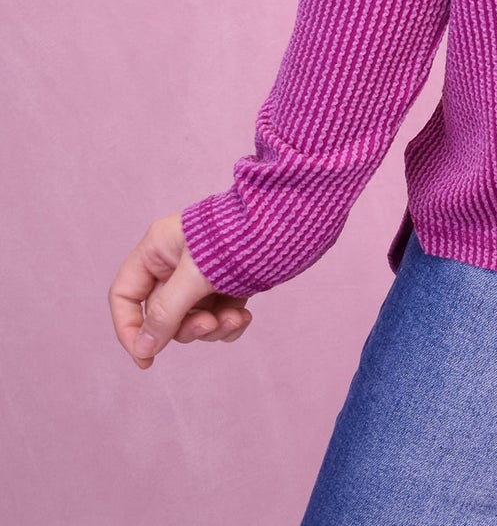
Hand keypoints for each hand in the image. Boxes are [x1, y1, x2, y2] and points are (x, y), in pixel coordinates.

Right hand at [109, 212, 253, 368]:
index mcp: (158, 249)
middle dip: (186, 326)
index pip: (125, 295)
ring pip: (191, 320)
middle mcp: (176, 262)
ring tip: (234, 318)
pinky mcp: (228, 283)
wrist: (290, 219)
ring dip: (211, 328)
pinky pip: (217, 317)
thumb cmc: (237, 236)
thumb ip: (166, 312)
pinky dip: (228, 323)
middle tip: (208, 324)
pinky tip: (244, 317)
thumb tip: (143, 349)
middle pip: (161, 314)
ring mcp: (202, 274)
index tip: (146, 358)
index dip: (129, 329)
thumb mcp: (196, 274)